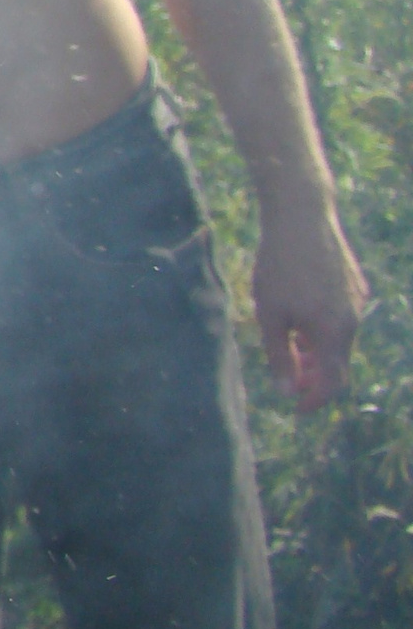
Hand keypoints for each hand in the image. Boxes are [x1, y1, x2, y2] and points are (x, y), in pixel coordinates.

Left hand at [252, 199, 366, 410]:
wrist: (301, 218)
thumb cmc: (279, 267)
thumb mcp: (270, 315)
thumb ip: (279, 356)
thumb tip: (286, 391)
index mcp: (335, 332)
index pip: (333, 382)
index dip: (314, 400)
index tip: (296, 410)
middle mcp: (353, 320)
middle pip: (338, 362)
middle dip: (314, 377)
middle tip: (288, 381)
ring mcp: (357, 301)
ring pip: (339, 340)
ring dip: (317, 352)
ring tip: (290, 349)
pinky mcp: (354, 285)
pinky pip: (341, 318)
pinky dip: (323, 330)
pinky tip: (301, 320)